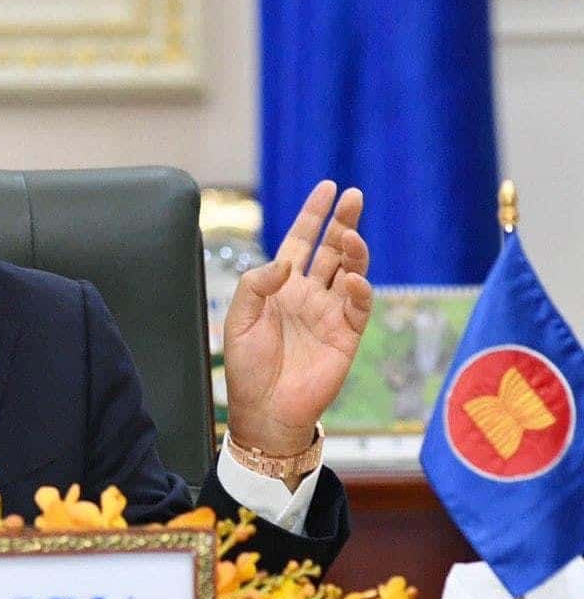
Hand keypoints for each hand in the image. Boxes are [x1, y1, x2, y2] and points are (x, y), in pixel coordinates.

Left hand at [224, 181, 372, 459]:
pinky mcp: (346, 336)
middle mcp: (309, 294)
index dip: (314, 215)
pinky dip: (359, 290)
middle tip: (354, 196)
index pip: (301, 241)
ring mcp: (330, 313)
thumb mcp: (238, 320)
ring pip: (351, 271)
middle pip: (332, 249)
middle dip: (343, 221)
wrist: (264, 410)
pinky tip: (353, 279)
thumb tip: (287, 262)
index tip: (328, 188)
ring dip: (354, 251)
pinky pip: (358, 307)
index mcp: (282, 286)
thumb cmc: (247, 367)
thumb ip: (256, 285)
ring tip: (350, 234)